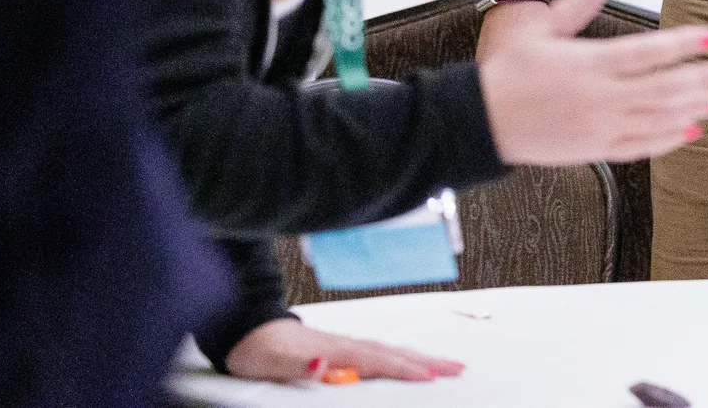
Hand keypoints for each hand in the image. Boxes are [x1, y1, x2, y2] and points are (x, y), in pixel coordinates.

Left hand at [225, 316, 463, 383]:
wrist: (249, 330)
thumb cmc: (258, 351)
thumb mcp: (268, 363)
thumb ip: (296, 366)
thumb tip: (322, 366)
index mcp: (332, 350)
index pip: (375, 361)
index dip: (402, 369)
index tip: (429, 377)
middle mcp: (345, 344)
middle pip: (393, 353)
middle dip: (426, 361)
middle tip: (458, 368)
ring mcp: (346, 344)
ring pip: (390, 351)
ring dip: (420, 357)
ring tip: (446, 364)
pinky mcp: (343, 348)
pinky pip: (382, 352)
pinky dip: (402, 356)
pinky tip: (410, 360)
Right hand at [477, 0, 707, 165]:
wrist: (481, 121)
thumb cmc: (509, 72)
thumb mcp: (538, 30)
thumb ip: (575, 7)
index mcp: (589, 63)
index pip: (648, 52)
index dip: (684, 45)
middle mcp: (601, 97)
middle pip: (664, 87)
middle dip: (704, 79)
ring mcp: (600, 126)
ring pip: (658, 118)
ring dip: (694, 109)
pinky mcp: (595, 150)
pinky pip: (640, 146)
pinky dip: (668, 139)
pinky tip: (691, 130)